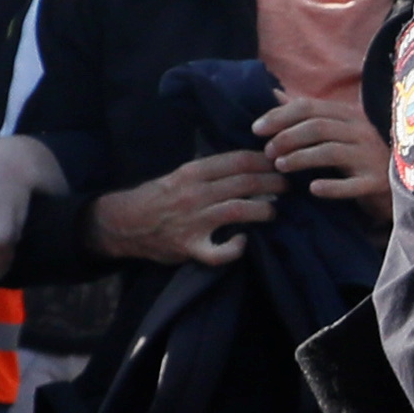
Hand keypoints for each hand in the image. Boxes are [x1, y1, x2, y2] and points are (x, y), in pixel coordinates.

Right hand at [87, 149, 280, 266]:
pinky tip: (243, 242)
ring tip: (273, 212)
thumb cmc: (159, 196)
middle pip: (244, 183)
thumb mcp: (182, 174)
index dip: (265, 161)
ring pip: (238, 210)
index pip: (238, 160)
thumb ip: (211, 170)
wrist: (124, 223)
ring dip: (263, 210)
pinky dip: (235, 248)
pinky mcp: (189, 247)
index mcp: (193, 172)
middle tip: (289, 186)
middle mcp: (195, 193)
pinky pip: (219, 252)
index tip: (281, 163)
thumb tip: (250, 163)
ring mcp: (193, 221)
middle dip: (273, 183)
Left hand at [255, 93, 393, 227]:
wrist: (401, 185)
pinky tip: (313, 189)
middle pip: (318, 127)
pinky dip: (332, 187)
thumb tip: (273, 94)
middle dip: (286, 137)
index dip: (279, 116)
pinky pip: (352, 184)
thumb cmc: (360, 156)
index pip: (309, 107)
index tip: (256, 129)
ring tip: (279, 166)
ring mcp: (371, 157)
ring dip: (300, 157)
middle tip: (266, 152)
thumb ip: (307, 114)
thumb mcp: (337, 130)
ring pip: (330, 151)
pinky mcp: (377, 183)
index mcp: (349, 115)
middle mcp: (361, 132)